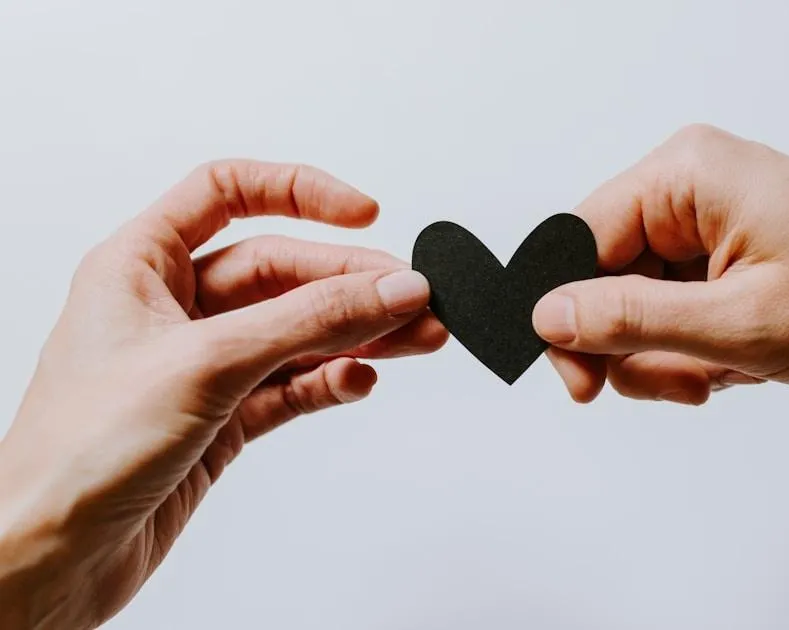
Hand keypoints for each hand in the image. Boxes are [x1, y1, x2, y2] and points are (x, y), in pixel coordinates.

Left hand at [0, 161, 446, 627]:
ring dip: (358, 333)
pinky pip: (293, 385)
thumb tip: (390, 287)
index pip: (227, 192)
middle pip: (281, 270)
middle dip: (352, 282)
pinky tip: (358, 381)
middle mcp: (172, 308)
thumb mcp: (207, 363)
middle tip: (415, 298)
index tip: (364, 213)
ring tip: (418, 337)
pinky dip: (330, 381)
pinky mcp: (222, 419)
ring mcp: (201, 365)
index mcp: (140, 265)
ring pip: (296, 331)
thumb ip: (309, 321)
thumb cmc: (78, 452)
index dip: (299, 192)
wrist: (50, 558)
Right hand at [534, 125, 788, 403]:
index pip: (575, 242)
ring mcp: (706, 215)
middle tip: (690, 383)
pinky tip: (743, 358)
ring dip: (674, 354)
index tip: (585, 385)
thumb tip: (547, 317)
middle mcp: (687, 184)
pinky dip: (698, 345)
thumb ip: (632, 320)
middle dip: (639, 347)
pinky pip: (674, 304)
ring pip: (639, 302)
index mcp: (683, 175)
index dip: (568, 319)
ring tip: (730, 370)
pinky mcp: (723, 245)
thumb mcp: (739, 323)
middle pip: (604, 278)